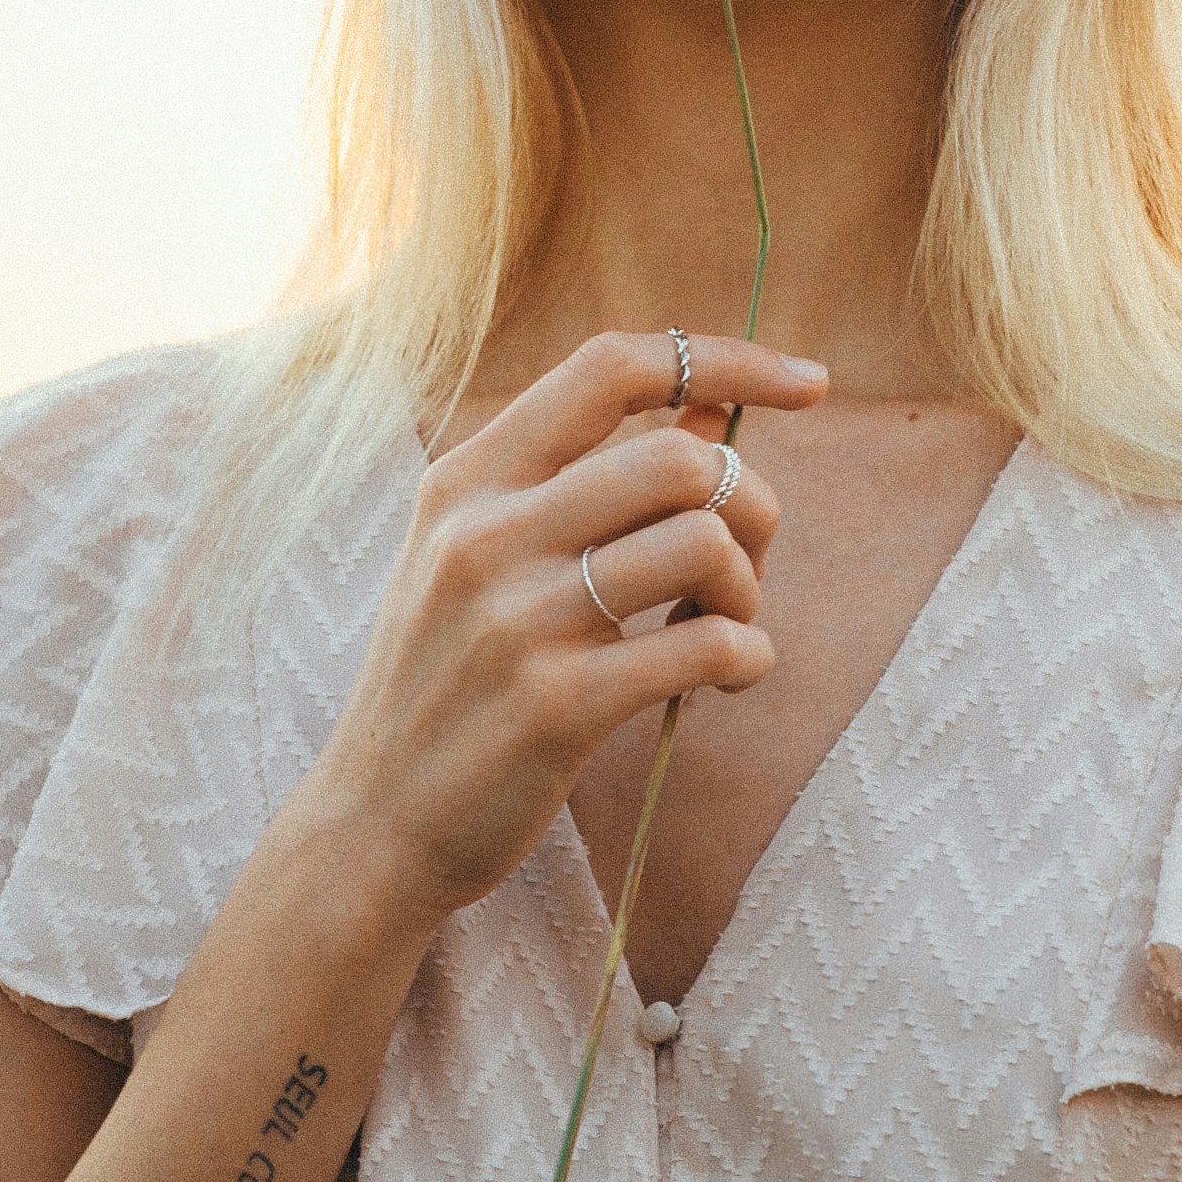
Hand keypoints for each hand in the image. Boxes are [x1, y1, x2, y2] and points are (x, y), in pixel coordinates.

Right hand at [280, 330, 826, 937]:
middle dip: (750, 505)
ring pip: (704, 541)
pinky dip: (748, 656)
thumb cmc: (448, 682)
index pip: (610, 367)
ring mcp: (517, 619)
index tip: (808, 380)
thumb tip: (709, 409)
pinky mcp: (556, 705)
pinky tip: (726, 678)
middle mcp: (485, 533)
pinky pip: (707, 645)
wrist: (373, 824)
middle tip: (739, 566)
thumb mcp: (480, 558)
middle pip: (680, 457)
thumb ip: (581, 480)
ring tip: (725, 628)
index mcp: (466, 479)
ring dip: (749, 588)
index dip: (724, 357)